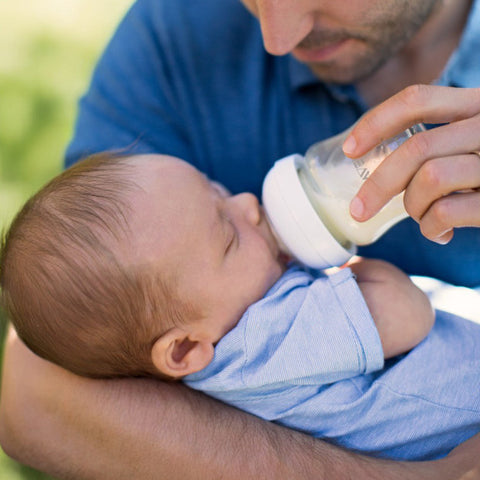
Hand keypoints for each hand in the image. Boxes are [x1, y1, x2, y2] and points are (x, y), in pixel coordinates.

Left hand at [343, 85, 479, 243]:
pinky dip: (432, 227)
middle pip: (416, 146)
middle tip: (359, 211)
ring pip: (430, 178)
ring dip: (413, 207)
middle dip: (378, 185)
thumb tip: (375, 155)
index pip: (418, 98)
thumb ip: (440, 140)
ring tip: (422, 217)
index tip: (348, 150)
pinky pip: (448, 211)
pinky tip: (441, 233)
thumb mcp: (471, 143)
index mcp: (479, 105)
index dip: (375, 122)